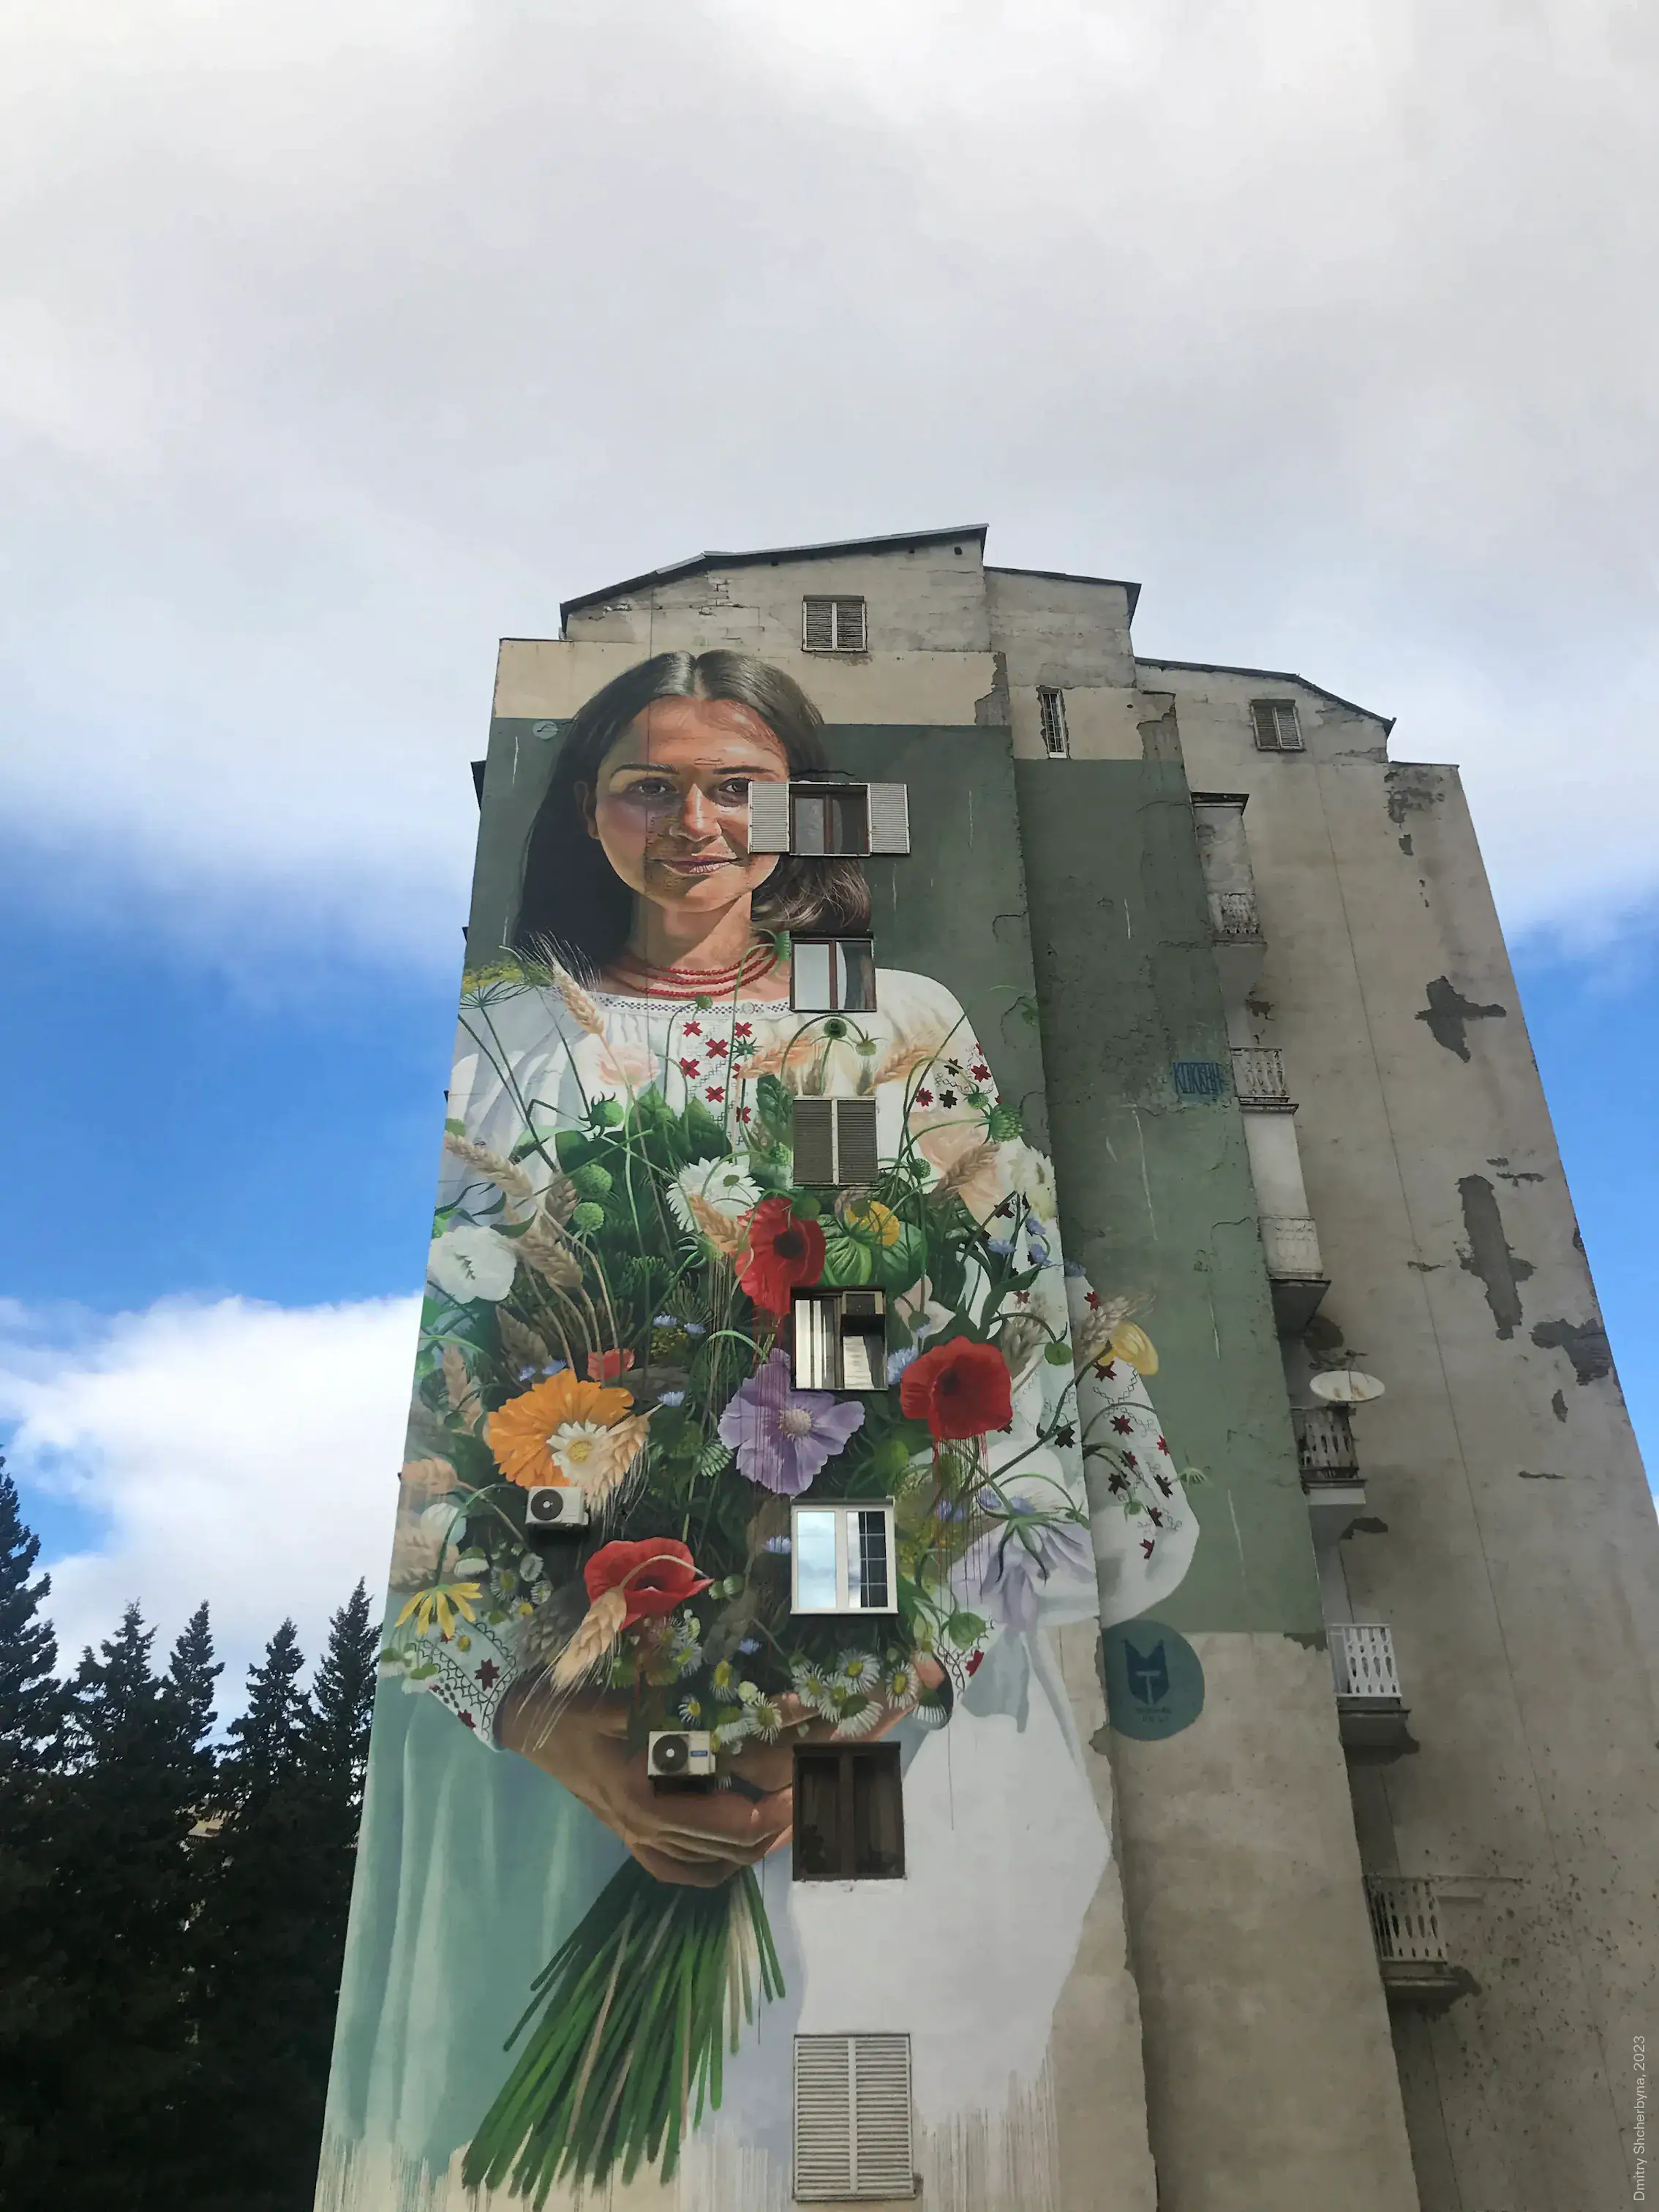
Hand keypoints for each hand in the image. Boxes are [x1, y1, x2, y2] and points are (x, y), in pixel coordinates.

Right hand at [497, 1681, 898, 1888]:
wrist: (529, 1725)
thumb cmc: (575, 1706)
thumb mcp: (622, 1699)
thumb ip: (678, 1710)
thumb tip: (742, 1701)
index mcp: (650, 1798)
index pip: (733, 1823)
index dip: (779, 1810)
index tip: (812, 1786)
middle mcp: (650, 1829)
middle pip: (733, 1846)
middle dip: (782, 1823)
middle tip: (818, 1793)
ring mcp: (641, 1841)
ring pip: (715, 1863)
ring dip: (759, 1844)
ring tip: (795, 1814)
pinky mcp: (634, 1841)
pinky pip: (681, 1871)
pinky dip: (717, 1867)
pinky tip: (742, 1850)